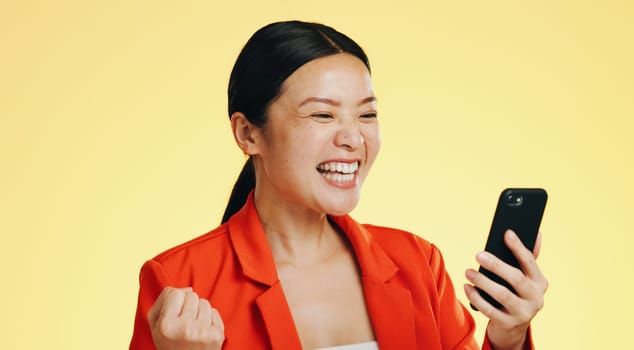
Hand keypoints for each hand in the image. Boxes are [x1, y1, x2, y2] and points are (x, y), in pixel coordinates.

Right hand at [148, 287, 224, 349]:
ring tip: (193, 326)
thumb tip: (187, 288)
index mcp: (166, 326)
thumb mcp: (155, 326)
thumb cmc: (170, 344)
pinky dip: (209, 319)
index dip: (175, 300)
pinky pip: (214, 312)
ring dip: (199, 311)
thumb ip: (163, 301)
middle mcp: (185, 328)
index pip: (175, 292)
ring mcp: (203, 332)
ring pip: (204, 302)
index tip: (173, 312)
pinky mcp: (217, 335)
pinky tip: (202, 331)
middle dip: (188, 305)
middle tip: (183, 322)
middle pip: (191, 295)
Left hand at [464, 230, 547, 349]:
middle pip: (516, 279)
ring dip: (483, 282)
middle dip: (496, 265)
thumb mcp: (524, 277)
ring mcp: (524, 313)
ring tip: (468, 272)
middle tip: (478, 255)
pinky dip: (476, 298)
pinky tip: (467, 287)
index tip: (507, 233)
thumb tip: (537, 233)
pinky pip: (490, 310)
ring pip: (502, 295)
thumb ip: (527, 258)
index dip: (519, 247)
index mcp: (540, 282)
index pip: (530, 262)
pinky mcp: (509, 324)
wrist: (513, 328)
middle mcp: (536, 298)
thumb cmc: (515, 293)